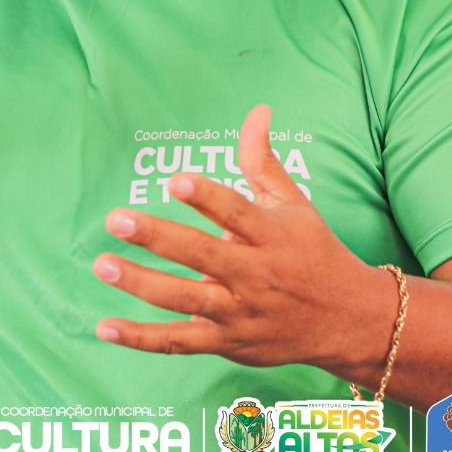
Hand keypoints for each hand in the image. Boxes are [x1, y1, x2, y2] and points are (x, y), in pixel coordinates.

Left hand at [93, 104, 391, 375]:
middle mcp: (254, 273)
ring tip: (103, 265)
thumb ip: (262, 160)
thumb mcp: (294, 203)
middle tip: (116, 219)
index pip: (236, 212)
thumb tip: (257, 110)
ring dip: (142, 283)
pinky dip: (142, 339)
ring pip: (185, 299)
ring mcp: (239, 311)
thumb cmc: (313, 251)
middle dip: (157, 237)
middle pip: (202, 254)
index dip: (207, 197)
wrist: (349, 320)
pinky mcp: (227, 341)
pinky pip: (179, 341)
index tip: (175, 181)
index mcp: (271, 234)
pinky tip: (106, 327)